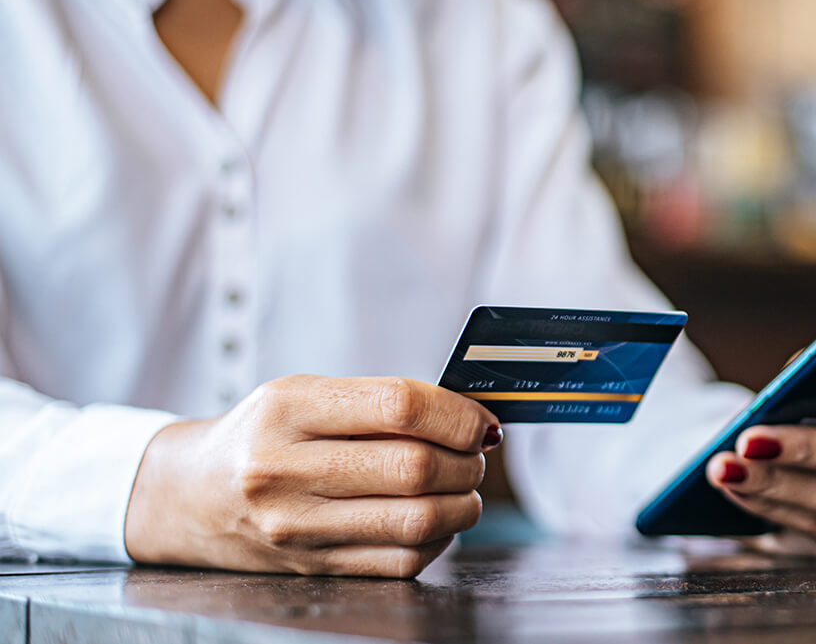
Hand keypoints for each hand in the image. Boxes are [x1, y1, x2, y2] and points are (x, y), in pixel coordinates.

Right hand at [125, 375, 499, 577]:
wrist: (189, 496)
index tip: (479, 421)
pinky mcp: (313, 567)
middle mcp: (285, 470)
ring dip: (463, 504)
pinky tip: (434, 519)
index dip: (457, 414)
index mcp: (287, 410)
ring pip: (418, 521)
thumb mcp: (303, 396)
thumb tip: (472, 418)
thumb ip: (381, 401)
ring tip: (462, 487)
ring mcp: (297, 527)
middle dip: (466, 461)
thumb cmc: (262, 436)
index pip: (399, 406)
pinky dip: (438, 540)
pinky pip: (403, 561)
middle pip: (414, 468)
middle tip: (474, 455)